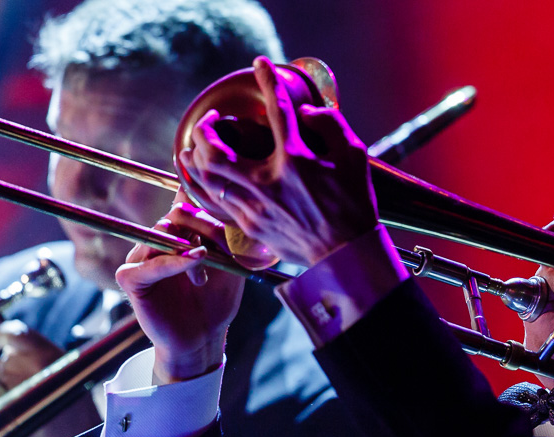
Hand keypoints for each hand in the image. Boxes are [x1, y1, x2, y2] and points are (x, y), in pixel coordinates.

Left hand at [0, 320, 99, 436]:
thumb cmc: (72, 416)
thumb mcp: (67, 378)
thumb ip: (41, 360)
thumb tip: (9, 351)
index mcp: (53, 355)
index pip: (16, 332)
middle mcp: (33, 364)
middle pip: (5, 359)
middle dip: (9, 373)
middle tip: (28, 394)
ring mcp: (16, 382)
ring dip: (0, 388)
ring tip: (24, 407)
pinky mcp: (2, 402)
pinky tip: (6, 410)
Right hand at [115, 197, 243, 383]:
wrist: (204, 338)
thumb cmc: (216, 302)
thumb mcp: (230, 264)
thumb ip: (228, 236)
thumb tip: (232, 205)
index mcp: (178, 236)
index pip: (182, 204)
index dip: (191, 187)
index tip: (200, 164)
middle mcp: (156, 242)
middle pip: (174, 217)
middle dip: (201, 227)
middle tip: (220, 245)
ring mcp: (140, 258)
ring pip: (162, 236)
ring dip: (189, 252)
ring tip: (203, 277)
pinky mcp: (130, 278)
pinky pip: (151, 263)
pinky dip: (175, 262)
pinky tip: (197, 260)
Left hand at [178, 55, 377, 265]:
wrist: (347, 254)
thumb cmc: (355, 204)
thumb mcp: (355, 157)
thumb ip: (331, 125)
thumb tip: (305, 112)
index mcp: (297, 161)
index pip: (278, 109)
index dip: (268, 81)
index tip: (260, 64)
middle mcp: (269, 182)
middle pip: (214, 149)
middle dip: (206, 128)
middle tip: (212, 120)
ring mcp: (255, 206)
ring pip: (207, 176)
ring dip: (197, 156)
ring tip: (201, 146)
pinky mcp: (250, 225)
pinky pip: (217, 200)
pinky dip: (208, 183)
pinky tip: (209, 176)